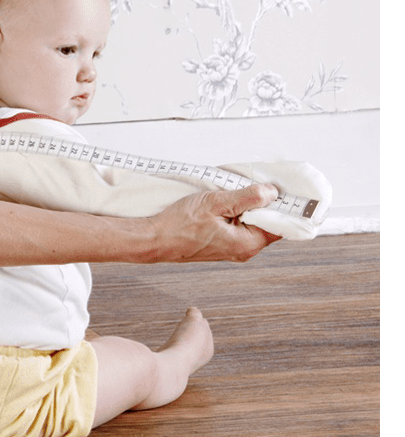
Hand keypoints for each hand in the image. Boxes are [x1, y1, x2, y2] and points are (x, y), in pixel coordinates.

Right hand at [151, 184, 280, 262]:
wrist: (155, 239)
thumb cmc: (179, 224)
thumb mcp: (216, 203)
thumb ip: (248, 197)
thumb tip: (272, 193)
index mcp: (247, 243)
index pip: (280, 224)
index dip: (282, 205)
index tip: (280, 187)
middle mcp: (243, 250)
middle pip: (267, 223)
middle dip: (262, 203)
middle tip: (251, 185)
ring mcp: (233, 249)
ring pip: (252, 224)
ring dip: (247, 207)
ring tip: (232, 193)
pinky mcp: (223, 245)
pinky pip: (239, 227)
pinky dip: (236, 213)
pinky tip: (224, 203)